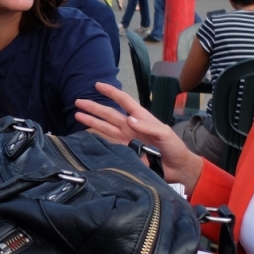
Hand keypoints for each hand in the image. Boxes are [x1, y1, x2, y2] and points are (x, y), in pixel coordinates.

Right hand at [74, 81, 203, 193]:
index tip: (98, 85)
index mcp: (140, 117)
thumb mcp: (164, 134)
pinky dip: (97, 139)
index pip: (123, 101)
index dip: (111, 92)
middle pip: (108, 114)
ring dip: (91, 121)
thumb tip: (128, 119)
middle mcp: (130, 126)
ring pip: (105, 127)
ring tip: (76, 114)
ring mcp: (126, 139)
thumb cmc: (174, 147)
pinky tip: (87, 135)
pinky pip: (108, 143)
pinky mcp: (124, 151)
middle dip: (93, 107)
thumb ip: (148, 127)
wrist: (177, 168)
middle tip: (78, 101)